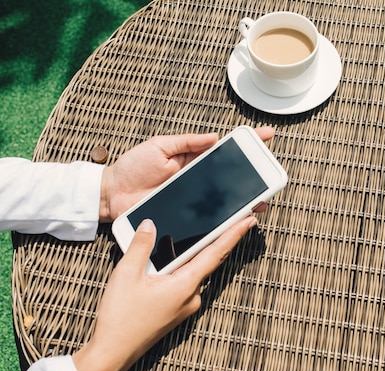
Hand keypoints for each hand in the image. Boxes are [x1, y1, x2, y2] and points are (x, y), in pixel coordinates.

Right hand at [72, 216, 257, 370]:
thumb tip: (150, 224)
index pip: (216, 253)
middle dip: (218, 239)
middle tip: (230, 218)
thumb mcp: (126, 274)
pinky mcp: (177, 310)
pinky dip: (181, 268)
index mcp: (186, 285)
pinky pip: (184, 282)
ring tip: (187, 233)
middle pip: (208, 260)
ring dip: (192, 253)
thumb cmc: (120, 318)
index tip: (249, 221)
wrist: (113, 353)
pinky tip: (167, 259)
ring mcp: (186, 305)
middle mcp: (192, 296)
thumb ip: (140, 245)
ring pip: (194, 271)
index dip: (234, 234)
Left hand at [99, 126, 274, 221]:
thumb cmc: (132, 167)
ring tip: (260, 200)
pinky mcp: (186, 216)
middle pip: (231, 178)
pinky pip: (208, 217)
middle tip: (270, 174)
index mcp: (193, 159)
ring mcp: (194, 199)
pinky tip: (236, 217)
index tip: (266, 136)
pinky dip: (224, 218)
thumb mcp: (159, 146)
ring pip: (224, 200)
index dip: (246, 143)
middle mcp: (198, 180)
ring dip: (244, 200)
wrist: (112, 195)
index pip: (225, 150)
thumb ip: (187, 142)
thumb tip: (214, 137)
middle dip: (253, 176)